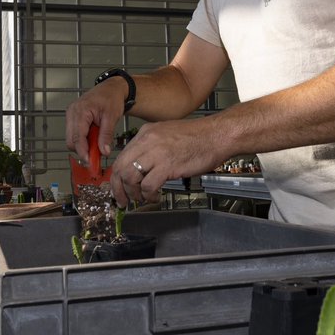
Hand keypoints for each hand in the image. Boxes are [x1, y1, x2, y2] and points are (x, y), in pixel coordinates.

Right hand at [65, 81, 126, 167]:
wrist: (111, 89)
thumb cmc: (111, 98)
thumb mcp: (112, 117)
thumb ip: (106, 135)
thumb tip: (104, 151)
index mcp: (80, 111)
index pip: (77, 137)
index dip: (82, 152)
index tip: (89, 162)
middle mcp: (72, 112)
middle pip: (71, 140)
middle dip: (83, 150)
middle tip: (97, 156)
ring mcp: (71, 115)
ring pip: (71, 139)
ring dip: (83, 145)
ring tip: (98, 143)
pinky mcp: (73, 118)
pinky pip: (74, 134)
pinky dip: (83, 139)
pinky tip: (93, 138)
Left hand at [109, 118, 225, 206]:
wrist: (217, 135)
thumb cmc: (198, 138)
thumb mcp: (167, 135)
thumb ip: (151, 148)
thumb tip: (141, 167)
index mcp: (145, 134)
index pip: (121, 157)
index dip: (117, 177)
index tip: (119, 188)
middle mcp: (147, 141)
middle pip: (120, 168)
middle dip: (119, 189)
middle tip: (124, 200)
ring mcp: (156, 153)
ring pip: (130, 178)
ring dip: (134, 193)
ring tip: (143, 199)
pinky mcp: (167, 165)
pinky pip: (147, 185)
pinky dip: (148, 195)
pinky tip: (155, 197)